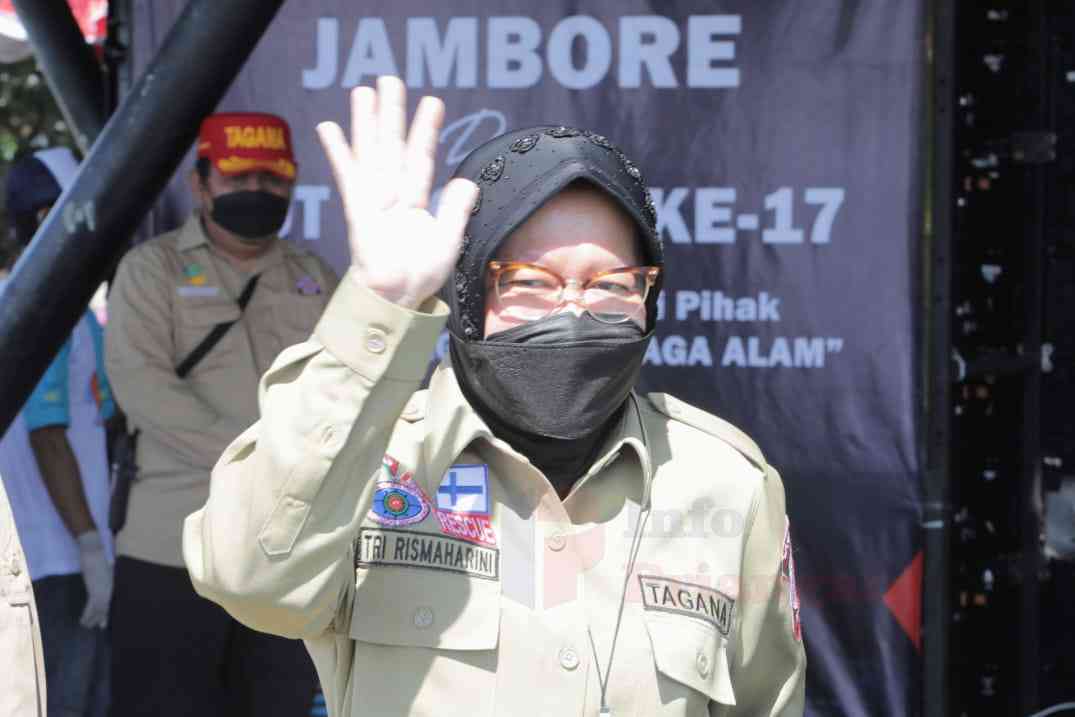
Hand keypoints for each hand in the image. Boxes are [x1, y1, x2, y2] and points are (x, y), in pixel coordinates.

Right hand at [76, 530, 111, 628]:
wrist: (94, 552)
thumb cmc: (98, 558)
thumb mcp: (105, 569)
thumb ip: (104, 576)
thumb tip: (103, 578)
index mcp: (113, 584)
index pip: (111, 601)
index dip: (108, 611)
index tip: (106, 620)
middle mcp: (110, 589)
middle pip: (107, 607)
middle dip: (102, 617)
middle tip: (100, 627)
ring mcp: (104, 591)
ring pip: (99, 610)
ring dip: (93, 619)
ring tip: (87, 626)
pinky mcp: (95, 591)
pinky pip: (92, 607)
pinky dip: (87, 615)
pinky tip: (83, 622)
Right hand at [317, 75, 477, 308]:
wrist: (399, 299)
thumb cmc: (419, 275)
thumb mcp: (449, 239)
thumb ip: (457, 209)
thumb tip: (467, 180)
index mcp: (415, 201)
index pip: (421, 157)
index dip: (426, 130)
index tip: (432, 102)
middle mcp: (392, 195)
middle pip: (392, 145)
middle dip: (392, 113)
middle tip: (391, 79)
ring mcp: (373, 200)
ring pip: (371, 152)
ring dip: (366, 122)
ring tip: (363, 90)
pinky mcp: (358, 209)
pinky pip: (348, 175)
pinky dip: (339, 151)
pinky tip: (328, 127)